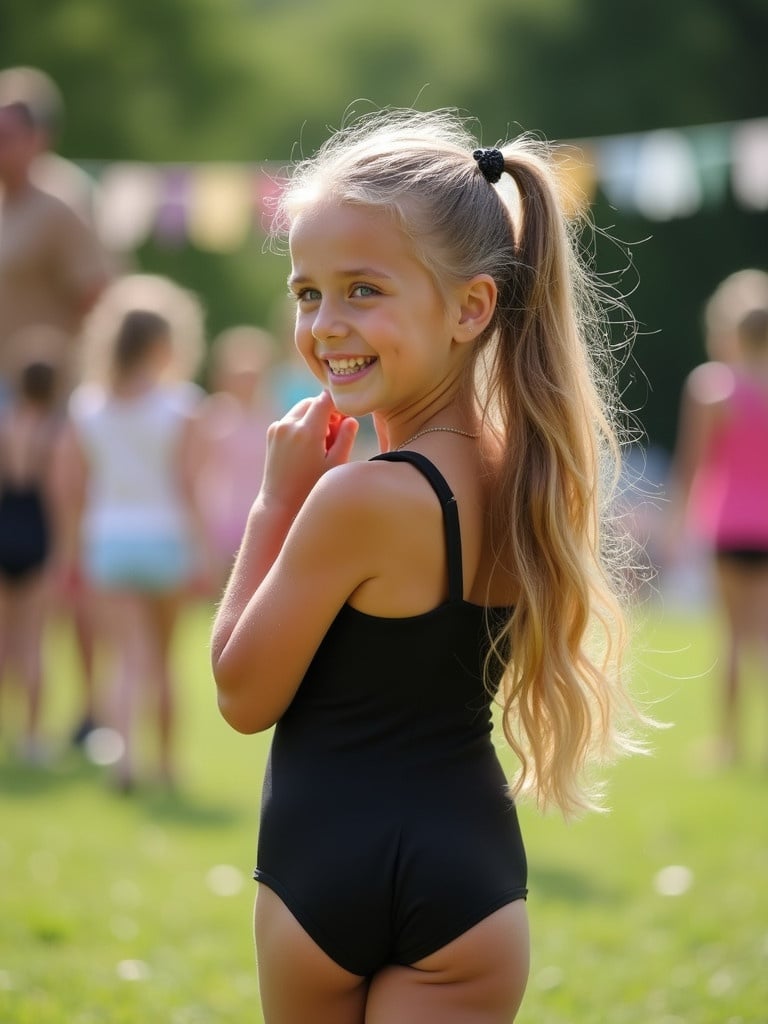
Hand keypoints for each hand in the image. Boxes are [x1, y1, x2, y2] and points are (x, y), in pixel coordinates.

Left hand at [260, 392, 357, 511]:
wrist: (279, 502)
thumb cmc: (310, 487)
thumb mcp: (335, 465)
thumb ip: (346, 438)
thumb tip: (351, 420)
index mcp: (307, 431)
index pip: (326, 399)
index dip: (339, 406)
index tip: (345, 421)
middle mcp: (289, 424)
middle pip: (313, 402)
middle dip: (326, 412)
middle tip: (334, 435)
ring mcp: (278, 427)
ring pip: (302, 408)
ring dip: (314, 417)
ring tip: (321, 443)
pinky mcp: (272, 432)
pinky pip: (292, 418)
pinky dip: (302, 424)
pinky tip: (307, 446)